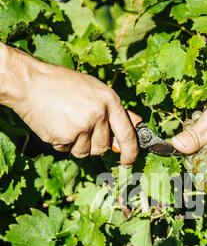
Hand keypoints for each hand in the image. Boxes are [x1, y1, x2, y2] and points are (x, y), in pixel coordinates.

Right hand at [1, 44, 137, 166]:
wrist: (31, 83)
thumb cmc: (63, 84)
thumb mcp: (94, 90)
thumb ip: (114, 111)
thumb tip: (136, 125)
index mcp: (110, 101)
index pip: (127, 134)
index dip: (130, 153)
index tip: (129, 162)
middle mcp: (98, 114)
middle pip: (103, 147)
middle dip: (93, 144)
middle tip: (80, 127)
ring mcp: (81, 127)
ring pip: (84, 152)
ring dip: (76, 144)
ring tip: (66, 122)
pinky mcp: (64, 136)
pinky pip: (67, 149)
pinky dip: (61, 142)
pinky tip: (55, 124)